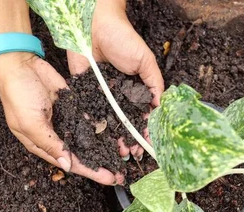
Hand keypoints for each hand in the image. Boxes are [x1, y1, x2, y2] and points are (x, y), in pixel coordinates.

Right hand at [0, 52, 122, 184]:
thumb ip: (50, 143)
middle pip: (81, 154)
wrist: (19, 63)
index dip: (89, 171)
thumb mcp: (31, 123)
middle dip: (100, 163)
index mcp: (42, 144)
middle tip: (120, 173)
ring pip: (87, 138)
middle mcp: (56, 135)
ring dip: (103, 147)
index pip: (69, 162)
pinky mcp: (72, 105)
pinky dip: (101, 125)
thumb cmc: (18, 95)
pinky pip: (89, 118)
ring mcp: (65, 119)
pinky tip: (117, 134)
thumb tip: (67, 165)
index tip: (108, 179)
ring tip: (122, 156)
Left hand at [67, 0, 163, 159]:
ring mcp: (100, 96)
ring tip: (118, 153)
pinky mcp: (83, 92)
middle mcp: (117, 96)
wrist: (94, 25)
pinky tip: (98, 141)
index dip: (145, 130)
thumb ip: (154, 84)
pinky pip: (88, 112)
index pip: (141, 115)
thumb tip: (159, 107)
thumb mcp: (145, 62)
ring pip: (107, 122)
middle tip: (132, 154)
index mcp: (134, 89)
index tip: (148, 144)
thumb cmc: (123, 39)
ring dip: (113, 139)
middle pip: (124, 123)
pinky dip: (93, 127)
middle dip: (129, 140)